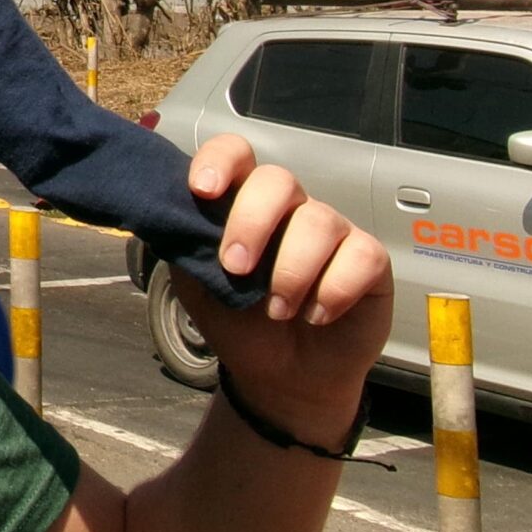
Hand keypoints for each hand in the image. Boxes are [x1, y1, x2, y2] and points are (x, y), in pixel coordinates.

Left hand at [176, 134, 391, 446]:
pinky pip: (361, 255)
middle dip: (252, 221)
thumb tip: (163, 214)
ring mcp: (331, 229)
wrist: (281, 376)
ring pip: (319, 220)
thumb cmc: (237, 319)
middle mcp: (289, 207)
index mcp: (243, 202)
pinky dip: (334, 289)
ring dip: (290, 270)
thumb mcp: (196, 283)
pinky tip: (317, 315)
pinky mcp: (368, 260)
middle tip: (235, 268)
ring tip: (275, 310)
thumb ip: (182, 243)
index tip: (201, 190)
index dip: (219, 162)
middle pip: (278, 180)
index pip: (236, 154)